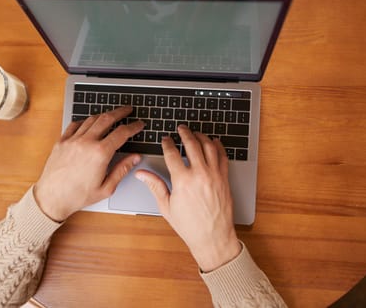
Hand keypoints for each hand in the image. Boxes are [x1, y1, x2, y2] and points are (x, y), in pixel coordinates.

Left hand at [35, 106, 143, 221]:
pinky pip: (75, 125)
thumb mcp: (106, 188)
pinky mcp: (61, 142)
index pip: (122, 133)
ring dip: (103, 115)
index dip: (133, 127)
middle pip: (107, 119)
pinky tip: (88, 123)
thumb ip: (122, 169)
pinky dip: (84, 121)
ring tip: (111, 115)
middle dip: (120, 112)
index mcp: (100, 154)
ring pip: (91, 119)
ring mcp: (72, 140)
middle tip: (128, 109)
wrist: (51, 198)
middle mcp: (86, 143)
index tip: (139, 124)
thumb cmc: (78, 196)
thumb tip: (135, 158)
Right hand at [135, 125, 240, 271]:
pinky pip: (223, 156)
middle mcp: (200, 174)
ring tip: (196, 133)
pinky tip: (214, 142)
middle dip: (185, 133)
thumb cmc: (189, 225)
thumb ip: (154, 186)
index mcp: (182, 181)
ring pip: (209, 147)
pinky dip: (218, 146)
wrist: (213, 237)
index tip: (165, 139)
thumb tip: (141, 174)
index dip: (167, 143)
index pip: (172, 153)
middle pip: (192, 144)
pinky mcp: (224, 178)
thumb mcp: (166, 206)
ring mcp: (214, 175)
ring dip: (201, 136)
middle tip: (181, 128)